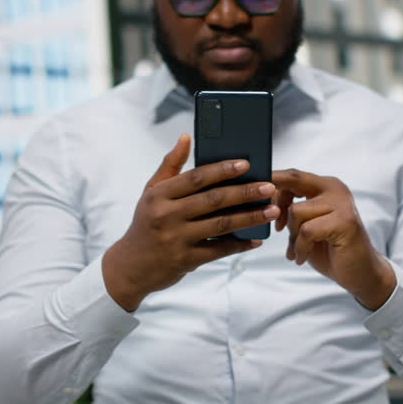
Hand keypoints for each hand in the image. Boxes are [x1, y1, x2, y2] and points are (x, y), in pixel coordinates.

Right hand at [102, 134, 280, 311]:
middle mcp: (166, 215)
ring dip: (249, 217)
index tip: (245, 164)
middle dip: (244, 192)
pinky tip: (256, 239)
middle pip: (213, 200)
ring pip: (221, 225)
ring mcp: (176, 239)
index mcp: (159, 195)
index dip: (222, 170)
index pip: (195, 178)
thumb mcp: (151, 192)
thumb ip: (170, 165)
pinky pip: (218, 250)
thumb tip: (186, 137)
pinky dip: (239, 245)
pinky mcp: (185, 260)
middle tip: (268, 186)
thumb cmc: (146, 223)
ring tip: (272, 210)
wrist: (130, 267)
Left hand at [272, 169, 396, 309]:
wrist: (359, 272)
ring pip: (296, 211)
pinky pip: (307, 231)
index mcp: (324, 186)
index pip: (291, 175)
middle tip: (272, 223)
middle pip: (293, 179)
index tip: (255, 200)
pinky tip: (302, 257)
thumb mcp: (305, 224)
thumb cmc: (329, 248)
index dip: (269, 183)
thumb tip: (260, 201)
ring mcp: (341, 203)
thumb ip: (290, 209)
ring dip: (291, 236)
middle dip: (274, 198)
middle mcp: (334, 188)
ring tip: (296, 250)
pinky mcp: (345, 221)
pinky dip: (300, 247)